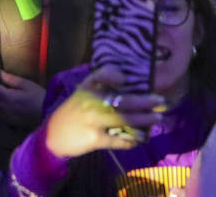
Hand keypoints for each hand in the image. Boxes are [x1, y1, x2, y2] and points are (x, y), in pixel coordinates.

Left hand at [0, 70, 46, 128]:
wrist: (47, 111)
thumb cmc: (38, 96)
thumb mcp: (26, 84)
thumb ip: (12, 80)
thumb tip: (1, 74)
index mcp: (8, 98)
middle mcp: (5, 108)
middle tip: (1, 83)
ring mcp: (7, 116)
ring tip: (6, 92)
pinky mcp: (11, 120)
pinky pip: (1, 112)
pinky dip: (2, 106)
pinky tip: (10, 102)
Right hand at [43, 64, 166, 157]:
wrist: (53, 135)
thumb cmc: (74, 110)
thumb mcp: (83, 91)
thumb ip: (101, 83)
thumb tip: (128, 80)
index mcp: (87, 87)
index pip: (100, 75)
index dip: (114, 74)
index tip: (126, 79)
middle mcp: (91, 101)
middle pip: (122, 101)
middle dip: (145, 101)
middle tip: (161, 101)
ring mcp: (93, 121)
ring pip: (124, 120)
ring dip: (144, 120)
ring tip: (157, 118)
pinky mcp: (94, 139)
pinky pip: (118, 139)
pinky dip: (131, 140)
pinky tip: (140, 138)